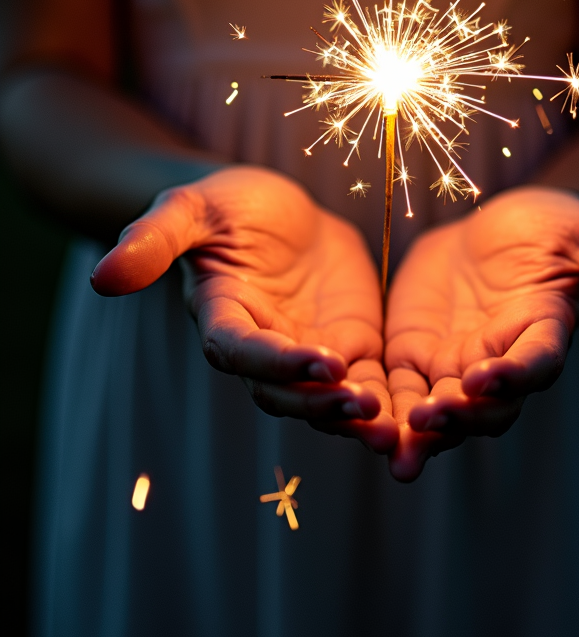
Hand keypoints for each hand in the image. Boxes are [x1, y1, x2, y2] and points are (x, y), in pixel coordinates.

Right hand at [91, 167, 397, 451]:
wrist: (275, 209)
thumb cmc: (224, 205)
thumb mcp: (188, 210)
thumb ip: (152, 241)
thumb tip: (99, 277)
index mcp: (224, 321)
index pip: (244, 352)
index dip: (279, 361)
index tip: (320, 361)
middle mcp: (265, 350)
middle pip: (290, 392)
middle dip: (325, 405)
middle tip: (366, 411)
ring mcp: (309, 353)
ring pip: (331, 400)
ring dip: (361, 420)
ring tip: (399, 430)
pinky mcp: (350, 347)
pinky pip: (369, 382)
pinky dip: (391, 402)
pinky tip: (421, 412)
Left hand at [384, 186, 578, 479]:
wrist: (499, 223)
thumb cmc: (555, 225)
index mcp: (544, 334)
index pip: (535, 364)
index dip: (514, 375)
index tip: (486, 377)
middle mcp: (501, 361)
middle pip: (482, 405)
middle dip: (457, 416)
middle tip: (428, 420)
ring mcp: (455, 362)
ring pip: (435, 409)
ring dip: (414, 429)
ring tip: (390, 445)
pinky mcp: (415, 354)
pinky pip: (395, 388)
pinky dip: (379, 406)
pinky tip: (352, 417)